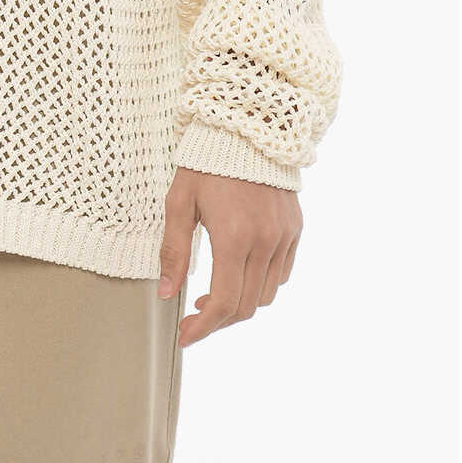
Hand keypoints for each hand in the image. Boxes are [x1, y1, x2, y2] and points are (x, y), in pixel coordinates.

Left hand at [158, 166, 301, 345]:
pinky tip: (239, 273)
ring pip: (267, 294)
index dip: (203, 327)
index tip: (185, 336)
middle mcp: (264, 242)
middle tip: (193, 316)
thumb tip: (167, 293)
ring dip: (240, 304)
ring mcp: (283, 237)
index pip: (222, 303)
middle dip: (218, 320)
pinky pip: (282, 273)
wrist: (247, 127)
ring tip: (213, 293)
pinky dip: (261, 284)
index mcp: (233, 237)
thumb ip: (174, 250)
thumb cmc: (206, 162)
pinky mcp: (295, 229)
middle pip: (246, 306)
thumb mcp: (180, 201)